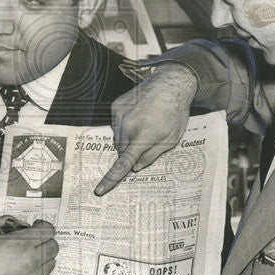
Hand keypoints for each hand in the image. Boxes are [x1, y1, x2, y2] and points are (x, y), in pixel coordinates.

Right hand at [0, 216, 57, 274]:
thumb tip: (20, 224)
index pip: (48, 230)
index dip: (43, 226)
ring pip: (50, 263)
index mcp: (24, 245)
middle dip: (45, 241)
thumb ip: (6, 222)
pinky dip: (37, 272)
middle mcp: (33, 262)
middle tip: (35, 242)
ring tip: (28, 257)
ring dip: (43, 257)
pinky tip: (24, 270)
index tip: (38, 227)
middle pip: (53, 246)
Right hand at [95, 63, 197, 194]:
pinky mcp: (116, 106)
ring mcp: (119, 115)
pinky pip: (115, 124)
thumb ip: (151, 156)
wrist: (170, 84)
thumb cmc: (174, 113)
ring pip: (117, 138)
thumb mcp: (170, 140)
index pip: (123, 164)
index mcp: (142, 137)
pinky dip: (124, 125)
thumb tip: (134, 168)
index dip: (111, 180)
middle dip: (130, 151)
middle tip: (147, 140)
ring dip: (127, 138)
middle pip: (121, 151)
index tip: (100, 191)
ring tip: (145, 123)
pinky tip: (138, 115)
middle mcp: (127, 126)